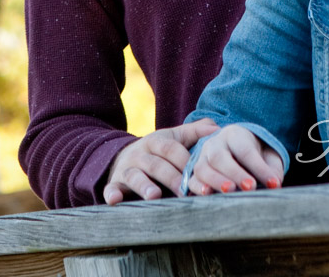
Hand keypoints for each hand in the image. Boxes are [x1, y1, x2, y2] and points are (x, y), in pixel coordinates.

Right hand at [103, 119, 218, 203]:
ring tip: (155, 196)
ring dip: (144, 185)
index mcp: (156, 142)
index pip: (172, 149)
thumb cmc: (158, 151)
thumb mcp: (173, 138)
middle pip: (157, 165)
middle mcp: (140, 154)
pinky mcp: (114, 184)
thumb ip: (195, 132)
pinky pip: (110, 188)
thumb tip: (218, 128)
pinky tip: (114, 200)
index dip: (186, 162)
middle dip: (172, 178)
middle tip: (185, 192)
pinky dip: (111, 194)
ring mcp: (126, 169)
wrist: (123, 157)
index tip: (201, 175)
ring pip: (135, 176)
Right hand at [185, 124, 283, 195]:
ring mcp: (201, 158)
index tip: (274, 184)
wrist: (236, 152)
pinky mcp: (194, 173)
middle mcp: (215, 143)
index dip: (260, 168)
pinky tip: (207, 194)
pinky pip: (191, 180)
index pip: (246, 150)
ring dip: (215, 180)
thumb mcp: (267, 157)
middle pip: (220, 157)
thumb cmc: (256, 156)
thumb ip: (272, 169)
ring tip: (229, 191)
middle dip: (235, 173)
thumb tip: (275, 184)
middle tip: (250, 187)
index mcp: (235, 134)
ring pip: (203, 168)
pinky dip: (197, 187)